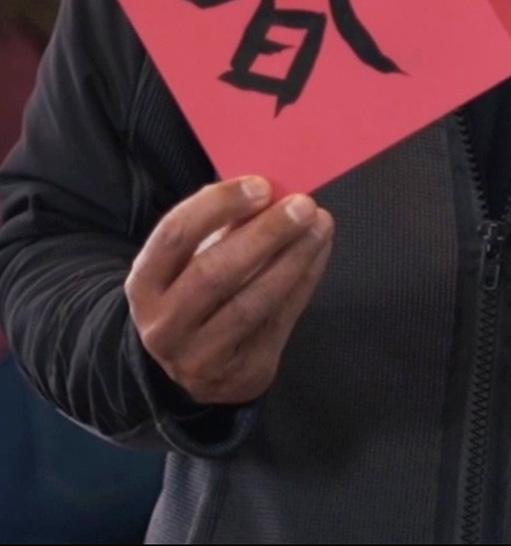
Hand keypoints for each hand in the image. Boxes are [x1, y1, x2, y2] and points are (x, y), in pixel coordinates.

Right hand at [125, 176, 333, 405]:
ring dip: (293, 259)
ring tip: (320, 225)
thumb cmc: (196, 295)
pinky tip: (319, 252)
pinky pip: (279, 321)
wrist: (190, 370)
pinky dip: (305, 281)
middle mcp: (163, 324)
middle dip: (265, 235)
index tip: (261, 185)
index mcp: (144, 285)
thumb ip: (221, 227)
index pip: (174, 238)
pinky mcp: (240, 372)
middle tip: (303, 205)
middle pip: (214, 274)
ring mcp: (199, 354)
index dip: (219, 207)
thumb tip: (270, 190)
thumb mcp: (191, 261)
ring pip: (251, 303)